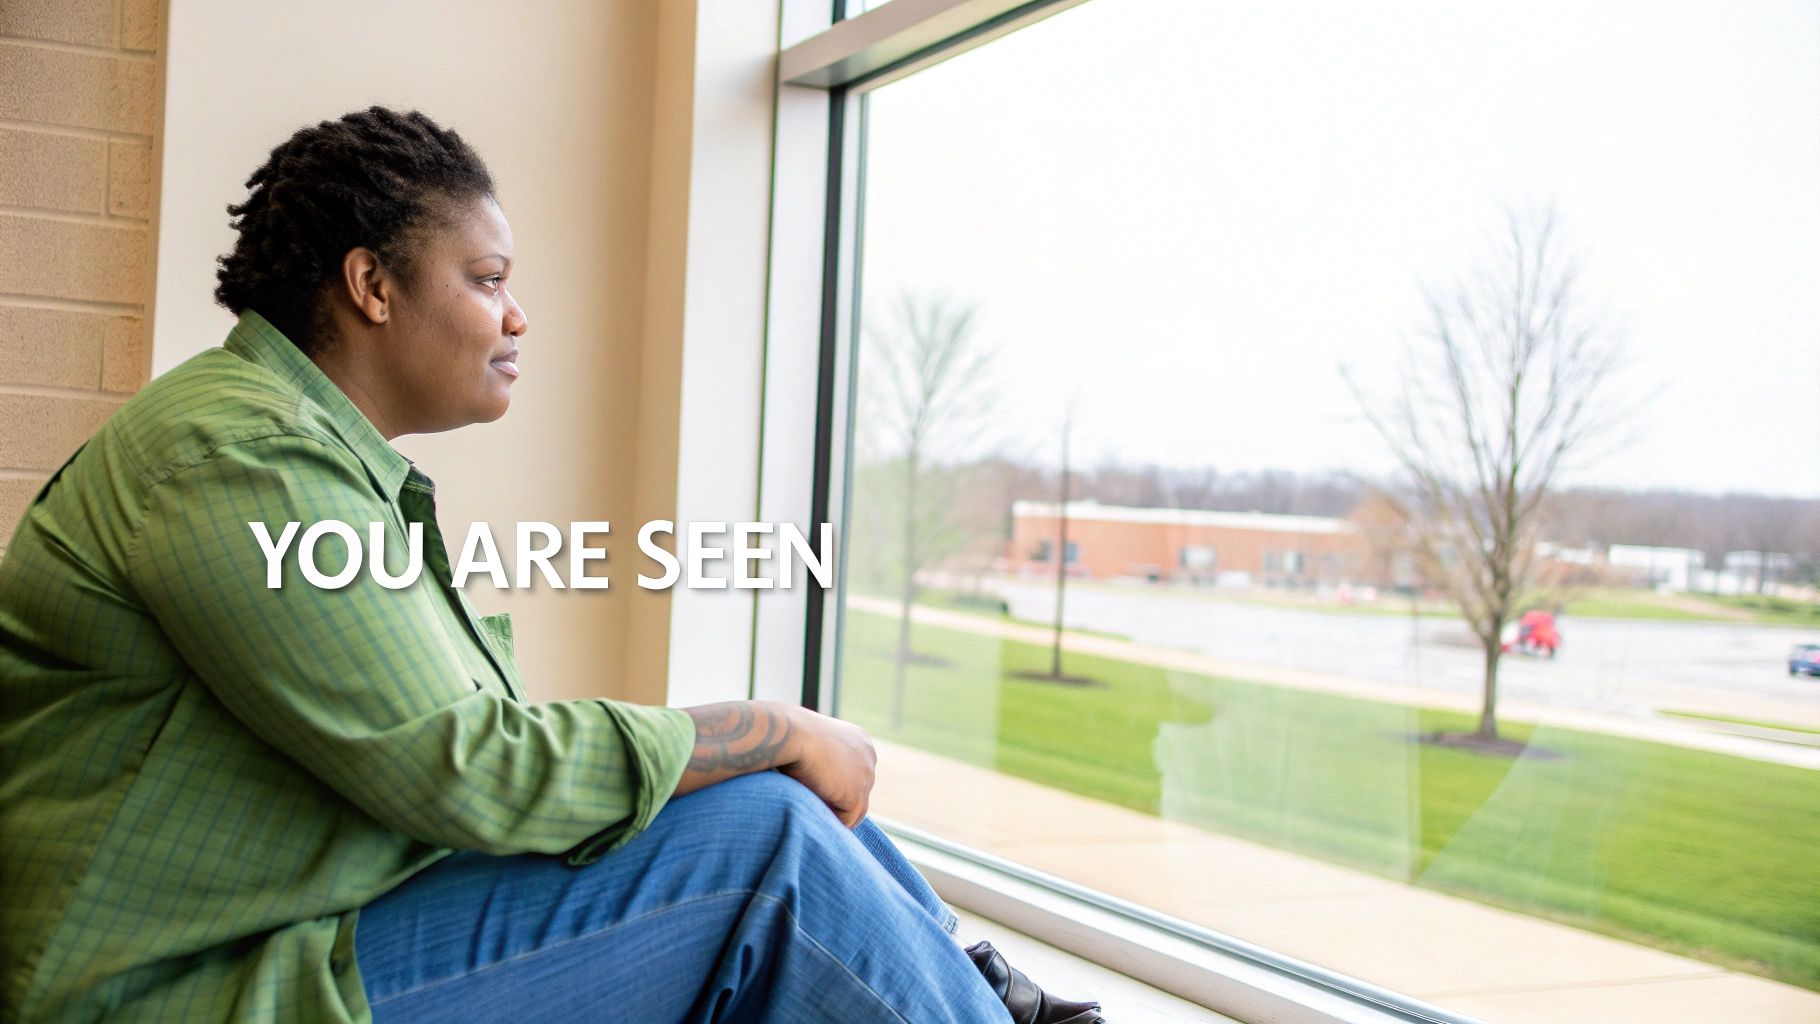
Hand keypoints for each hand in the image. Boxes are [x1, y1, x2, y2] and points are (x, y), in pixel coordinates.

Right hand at [776, 706, 876, 827]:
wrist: (791, 734)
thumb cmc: (792, 734)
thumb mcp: (814, 741)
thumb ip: (824, 758)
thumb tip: (817, 778)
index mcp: (860, 741)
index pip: (856, 773)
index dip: (838, 785)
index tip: (818, 790)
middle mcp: (869, 758)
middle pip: (859, 791)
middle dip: (839, 800)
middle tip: (814, 802)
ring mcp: (865, 778)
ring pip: (855, 809)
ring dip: (835, 813)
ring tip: (811, 810)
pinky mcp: (856, 796)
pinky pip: (846, 820)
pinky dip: (830, 820)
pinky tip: (811, 812)